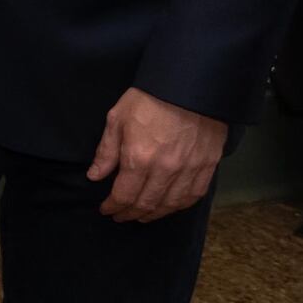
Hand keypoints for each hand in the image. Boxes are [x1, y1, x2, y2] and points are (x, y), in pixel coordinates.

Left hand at [86, 87, 224, 222]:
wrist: (190, 85)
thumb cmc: (149, 98)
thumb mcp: (117, 119)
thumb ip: (106, 152)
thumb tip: (95, 176)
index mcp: (139, 158)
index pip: (124, 195)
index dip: (113, 206)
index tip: (106, 209)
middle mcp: (165, 170)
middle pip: (146, 204)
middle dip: (130, 214)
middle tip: (121, 216)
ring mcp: (189, 170)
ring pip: (171, 204)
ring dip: (155, 214)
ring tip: (143, 216)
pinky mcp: (208, 165)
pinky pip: (194, 195)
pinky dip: (180, 205)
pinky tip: (171, 206)